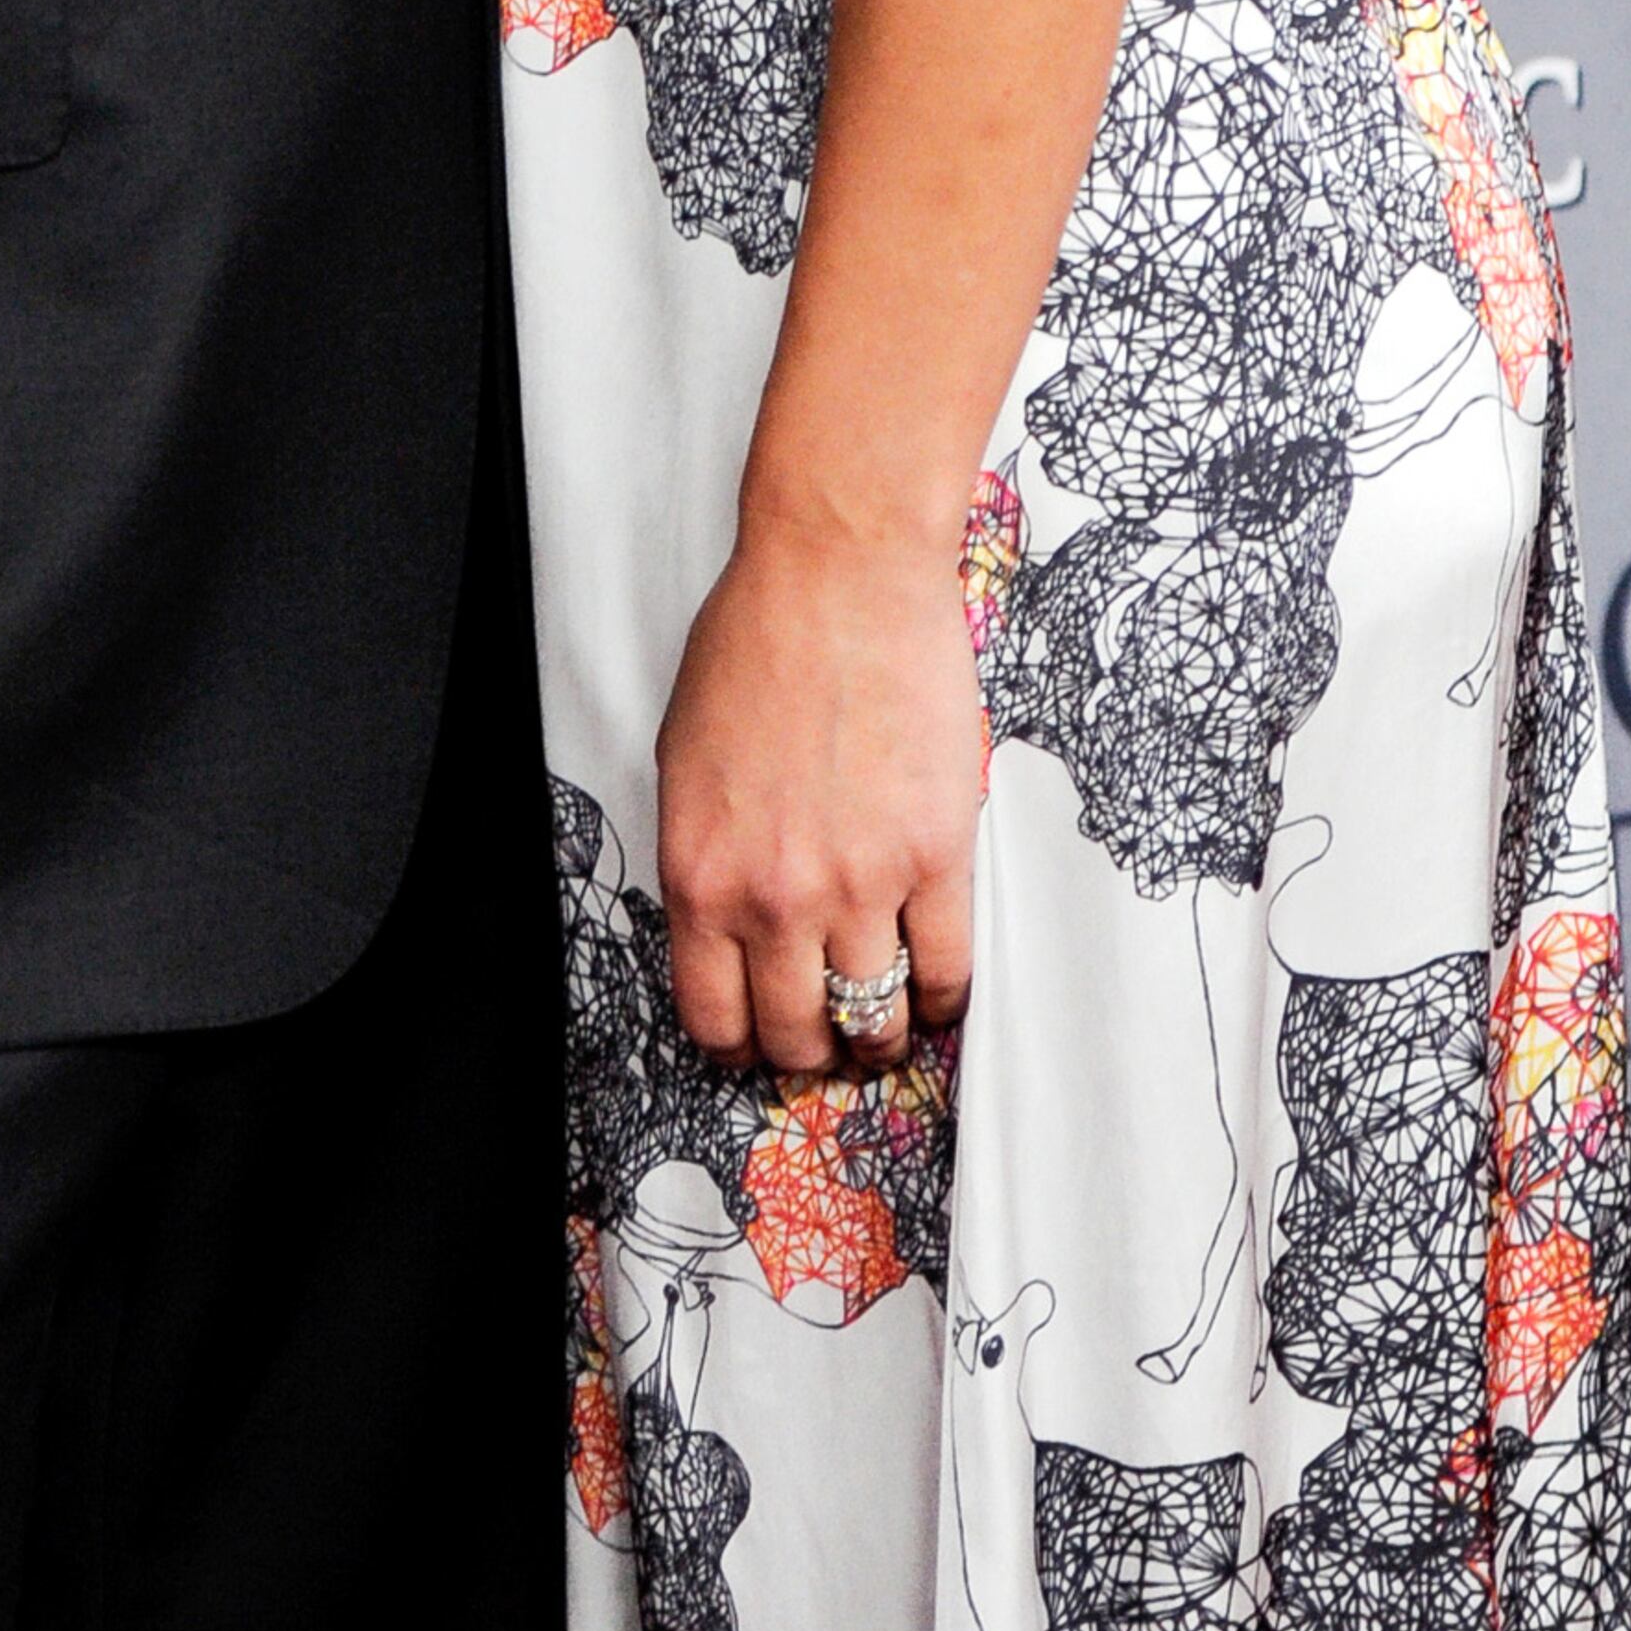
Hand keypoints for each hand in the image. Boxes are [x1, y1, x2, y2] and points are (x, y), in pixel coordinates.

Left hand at [656, 512, 984, 1077]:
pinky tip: (938, 993)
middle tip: (826, 1044)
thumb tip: (723, 925)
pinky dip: (944, 999)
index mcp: (702, 876)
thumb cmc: (757, 644)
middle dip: (811, 1052)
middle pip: (797, 1034)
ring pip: (874, 1018)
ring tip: (885, 1027)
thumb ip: (705, 855)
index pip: (714, 1016)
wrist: (838, 577)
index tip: (756, 1046)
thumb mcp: (684, 761)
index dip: (739, 1047)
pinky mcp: (935, 856)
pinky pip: (946, 970)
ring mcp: (860, 883)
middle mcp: (775, 897)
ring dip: (880, 1038)